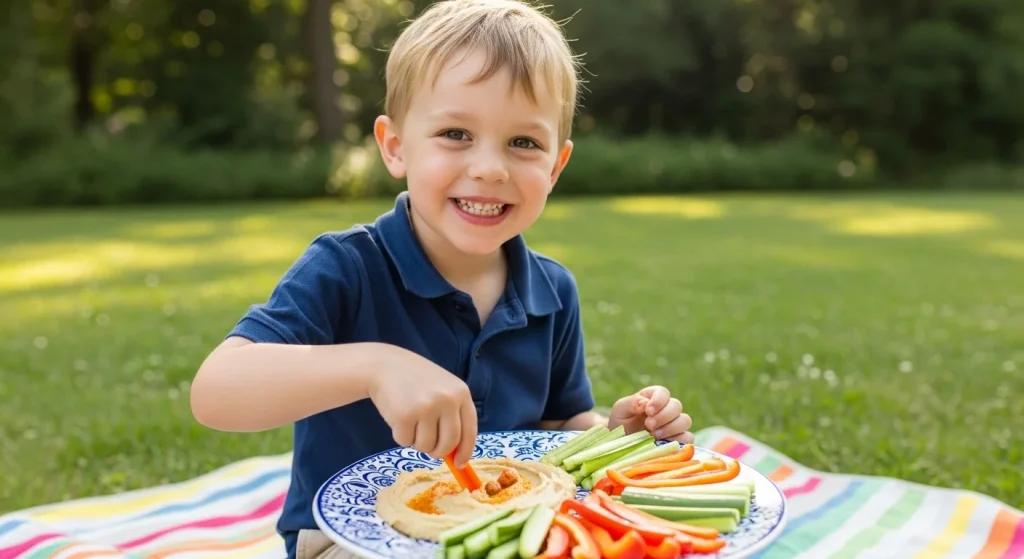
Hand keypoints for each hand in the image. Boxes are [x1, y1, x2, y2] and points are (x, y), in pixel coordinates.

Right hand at [366, 346, 476, 466]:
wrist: (384, 365)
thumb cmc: (415, 381)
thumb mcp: (442, 390)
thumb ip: (451, 416)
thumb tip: (457, 456)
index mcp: (461, 393)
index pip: (469, 431)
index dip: (465, 451)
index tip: (459, 463)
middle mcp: (447, 400)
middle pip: (448, 443)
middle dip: (437, 451)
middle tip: (427, 445)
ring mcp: (426, 407)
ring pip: (426, 446)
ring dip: (416, 442)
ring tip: (411, 421)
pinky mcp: (405, 415)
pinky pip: (405, 442)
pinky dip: (400, 436)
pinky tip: (398, 416)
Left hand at [608, 385, 693, 443]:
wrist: (621, 445)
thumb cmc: (621, 425)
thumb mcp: (620, 411)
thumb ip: (631, 403)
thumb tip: (644, 402)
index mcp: (652, 398)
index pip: (663, 392)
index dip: (658, 400)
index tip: (648, 411)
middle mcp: (666, 409)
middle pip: (676, 406)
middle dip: (663, 416)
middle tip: (648, 425)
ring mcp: (674, 425)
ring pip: (685, 420)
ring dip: (671, 428)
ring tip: (654, 435)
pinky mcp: (678, 440)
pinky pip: (688, 438)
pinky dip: (679, 441)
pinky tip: (663, 444)